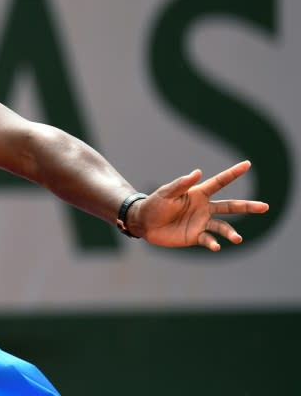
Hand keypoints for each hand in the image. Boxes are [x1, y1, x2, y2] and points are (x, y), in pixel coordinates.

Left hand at [131, 160, 268, 250]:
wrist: (144, 223)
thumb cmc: (155, 204)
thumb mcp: (167, 192)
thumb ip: (181, 184)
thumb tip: (198, 172)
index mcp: (198, 194)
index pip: (219, 182)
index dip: (233, 173)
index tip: (247, 164)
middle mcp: (204, 208)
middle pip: (231, 206)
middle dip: (248, 206)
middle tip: (265, 207)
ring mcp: (202, 223)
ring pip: (223, 226)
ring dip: (231, 233)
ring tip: (237, 239)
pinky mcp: (196, 236)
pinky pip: (209, 240)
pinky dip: (213, 243)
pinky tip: (215, 246)